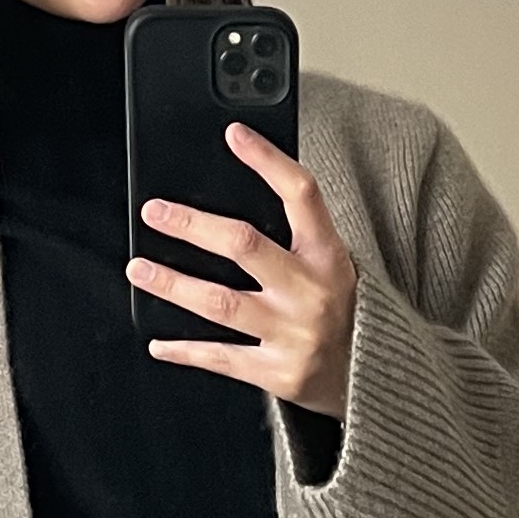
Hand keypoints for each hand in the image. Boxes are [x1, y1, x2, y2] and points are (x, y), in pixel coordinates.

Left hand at [129, 127, 356, 420]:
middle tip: (155, 213)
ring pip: (221, 303)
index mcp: (330, 257)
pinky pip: (223, 358)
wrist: (378, 382)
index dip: (268, 160)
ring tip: (140, 269)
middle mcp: (311, 292)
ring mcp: (294, 335)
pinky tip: (161, 343)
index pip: (301, 195)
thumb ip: (297, 238)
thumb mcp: (336, 267)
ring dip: (172, 284)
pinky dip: (186, 351)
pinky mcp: (280, 373)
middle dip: (192, 226)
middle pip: (244, 246)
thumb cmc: (348, 315)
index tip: (234, 135)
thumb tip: (234, 208)